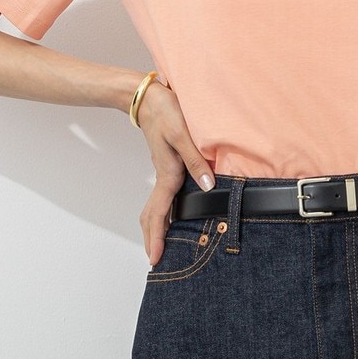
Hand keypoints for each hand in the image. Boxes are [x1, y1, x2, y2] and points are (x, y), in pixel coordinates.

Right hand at [134, 81, 214, 264]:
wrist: (150, 97)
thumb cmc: (167, 112)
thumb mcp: (184, 134)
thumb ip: (196, 161)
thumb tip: (208, 188)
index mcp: (167, 173)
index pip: (158, 213)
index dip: (157, 236)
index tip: (155, 258)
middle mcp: (164, 177)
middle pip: (153, 215)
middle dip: (153, 239)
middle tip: (156, 261)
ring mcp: (165, 172)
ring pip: (157, 207)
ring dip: (158, 228)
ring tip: (162, 246)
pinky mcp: (168, 166)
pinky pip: (164, 196)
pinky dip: (164, 212)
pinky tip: (172, 216)